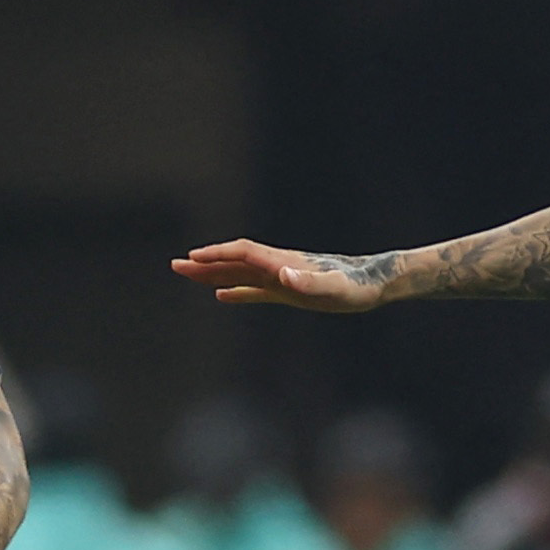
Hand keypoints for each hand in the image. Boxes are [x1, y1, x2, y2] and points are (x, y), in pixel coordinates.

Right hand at [168, 240, 393, 312]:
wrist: (375, 283)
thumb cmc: (356, 286)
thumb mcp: (333, 289)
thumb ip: (308, 282)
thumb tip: (282, 276)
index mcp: (283, 262)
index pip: (243, 253)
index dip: (218, 255)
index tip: (192, 258)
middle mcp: (278, 266)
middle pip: (234, 261)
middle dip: (205, 263)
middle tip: (175, 265)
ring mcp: (282, 277)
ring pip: (240, 273)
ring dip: (214, 274)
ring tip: (188, 274)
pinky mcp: (289, 290)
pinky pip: (256, 290)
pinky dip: (236, 290)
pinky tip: (221, 295)